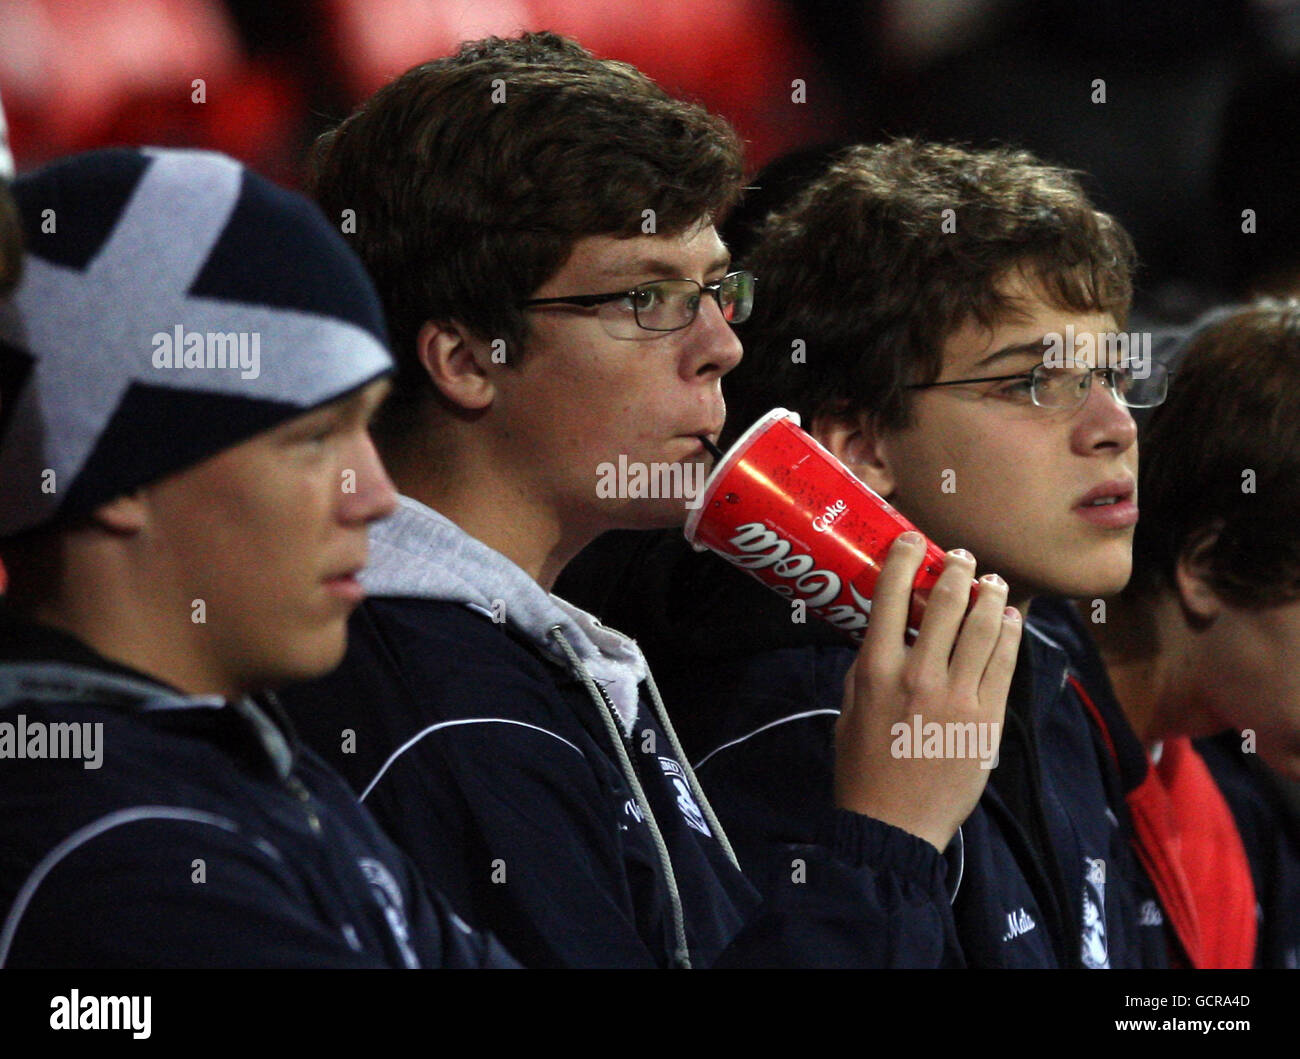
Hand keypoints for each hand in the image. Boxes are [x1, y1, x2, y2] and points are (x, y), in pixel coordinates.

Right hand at [833, 532, 1020, 851]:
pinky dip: (1009, 634)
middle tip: (963, 558)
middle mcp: (918, 675)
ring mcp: (957, 697)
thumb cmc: (861, 767)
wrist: (892, 825)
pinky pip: (1005, 663)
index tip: (913, 540)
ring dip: (990, 596)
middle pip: (947, 603)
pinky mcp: (987, 719)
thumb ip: (866, 667)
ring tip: (992, 583)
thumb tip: (888, 631)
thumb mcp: (848, 708)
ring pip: (983, 627)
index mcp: (875, 670)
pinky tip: (1009, 620)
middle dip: (958, 570)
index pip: (891, 596)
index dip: (905, 558)